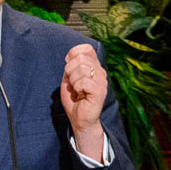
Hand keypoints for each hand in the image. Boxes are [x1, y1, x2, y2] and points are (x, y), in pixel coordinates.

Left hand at [60, 43, 106, 161]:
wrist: (80, 120)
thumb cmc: (75, 101)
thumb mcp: (69, 79)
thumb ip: (71, 66)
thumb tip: (71, 56)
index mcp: (94, 67)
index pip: (86, 49)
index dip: (74, 54)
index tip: (69, 68)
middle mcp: (100, 72)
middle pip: (80, 58)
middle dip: (69, 70)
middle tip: (72, 83)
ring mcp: (101, 81)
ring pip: (81, 68)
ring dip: (72, 80)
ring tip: (76, 90)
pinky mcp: (99, 91)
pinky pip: (83, 81)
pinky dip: (77, 87)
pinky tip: (80, 94)